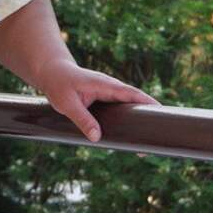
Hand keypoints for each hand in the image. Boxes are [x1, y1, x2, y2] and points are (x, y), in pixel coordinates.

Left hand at [36, 58, 163, 143]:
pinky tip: (131, 133)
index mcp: (105, 84)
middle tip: (158, 135)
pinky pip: (120, 109)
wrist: (52, 72)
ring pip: (128, 106)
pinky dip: (128, 119)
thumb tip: (97, 138)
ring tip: (146, 141)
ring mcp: (108, 93)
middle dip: (148, 115)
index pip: (131, 93)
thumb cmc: (58, 83)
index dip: (146, 102)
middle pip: (135, 101)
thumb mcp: (67, 103)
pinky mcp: (104, 99)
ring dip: (138, 120)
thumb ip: (82, 119)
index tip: (161, 111)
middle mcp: (110, 88)